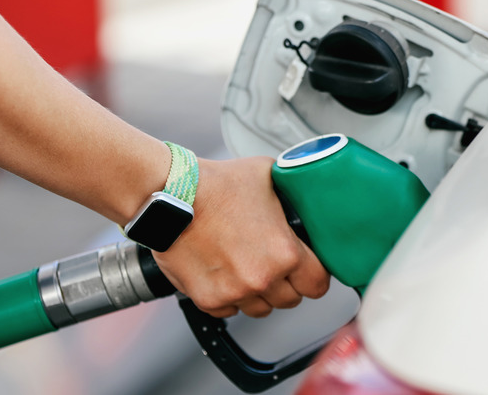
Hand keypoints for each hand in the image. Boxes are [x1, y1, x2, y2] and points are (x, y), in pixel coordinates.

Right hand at [152, 156, 330, 317]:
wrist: (170, 195)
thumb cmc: (214, 184)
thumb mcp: (267, 175)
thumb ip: (290, 192)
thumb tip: (302, 190)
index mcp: (285, 253)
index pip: (318, 284)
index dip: (313, 275)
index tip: (305, 269)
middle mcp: (263, 278)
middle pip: (290, 299)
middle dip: (285, 283)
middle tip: (270, 262)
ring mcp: (234, 292)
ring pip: (260, 309)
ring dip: (257, 293)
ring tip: (244, 267)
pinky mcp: (208, 299)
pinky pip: (229, 311)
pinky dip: (228, 297)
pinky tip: (222, 273)